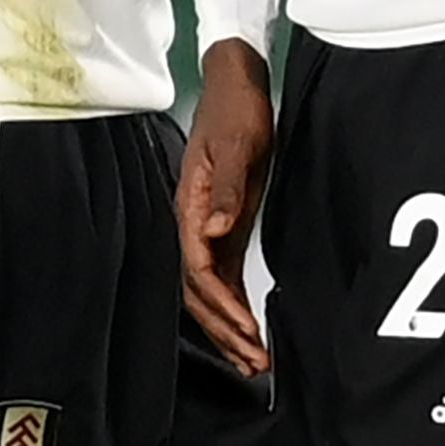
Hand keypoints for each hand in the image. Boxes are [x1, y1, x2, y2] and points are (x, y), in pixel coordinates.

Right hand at [178, 38, 275, 377]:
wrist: (236, 82)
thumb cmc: (236, 108)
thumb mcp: (238, 143)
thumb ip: (227, 188)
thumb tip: (214, 230)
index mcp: (190, 206)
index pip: (200, 270)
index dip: (222, 305)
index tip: (247, 329)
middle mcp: (193, 223)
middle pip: (200, 292)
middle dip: (225, 330)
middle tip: (255, 363)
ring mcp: (206, 226)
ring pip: (209, 291)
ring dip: (229, 326)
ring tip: (254, 360)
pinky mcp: (221, 225)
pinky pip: (222, 276)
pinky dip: (234, 306)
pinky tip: (249, 327)